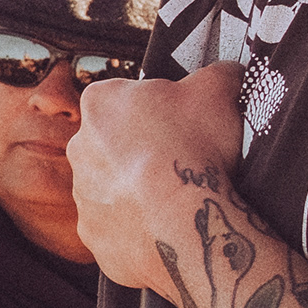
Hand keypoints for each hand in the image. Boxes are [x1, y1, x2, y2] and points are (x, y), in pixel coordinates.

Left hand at [67, 65, 244, 304]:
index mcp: (101, 103)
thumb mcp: (218, 89)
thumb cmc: (194, 150)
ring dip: (140, 190)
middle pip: (116, 143)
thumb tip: (227, 73)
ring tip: (178, 196)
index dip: (161, 109)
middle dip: (146, 151)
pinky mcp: (93, 234)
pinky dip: (139, 225)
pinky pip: (118, 226)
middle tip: (183, 160)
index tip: (183, 123)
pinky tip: (167, 223)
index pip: (127, 97)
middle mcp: (80, 148)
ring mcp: (83, 195)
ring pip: (115, 186)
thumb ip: (219, 73)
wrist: (183, 223)